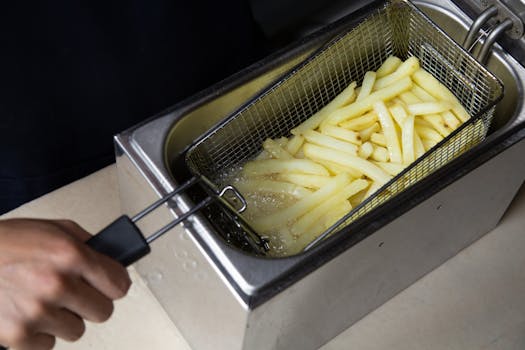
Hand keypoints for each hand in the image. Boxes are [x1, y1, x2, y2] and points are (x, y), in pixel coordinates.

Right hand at [0, 219, 130, 349]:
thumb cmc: (5, 243)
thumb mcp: (52, 228)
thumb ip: (85, 243)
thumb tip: (112, 258)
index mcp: (70, 255)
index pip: (119, 284)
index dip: (114, 284)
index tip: (110, 285)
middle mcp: (57, 284)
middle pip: (103, 311)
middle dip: (91, 303)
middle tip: (75, 294)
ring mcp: (37, 312)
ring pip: (77, 330)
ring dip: (65, 319)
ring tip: (44, 301)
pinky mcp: (18, 336)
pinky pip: (49, 345)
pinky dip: (40, 334)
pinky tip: (28, 314)